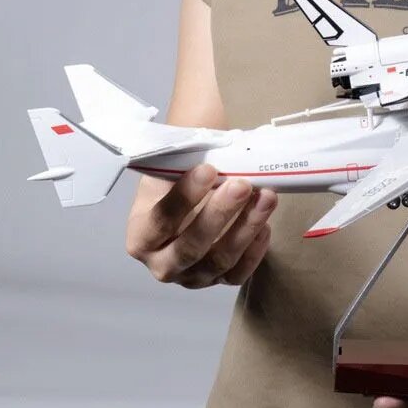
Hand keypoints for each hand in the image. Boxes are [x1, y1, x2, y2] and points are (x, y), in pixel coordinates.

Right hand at [126, 163, 276, 287]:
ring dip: (246, 228)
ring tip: (266, 197)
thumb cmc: (184, 177)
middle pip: (190, 248)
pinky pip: (239, 274)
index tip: (208, 170)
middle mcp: (162, 262)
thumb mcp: (174, 161)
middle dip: (219, 215)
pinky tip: (265, 224)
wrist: (200, 192)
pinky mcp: (220, 279)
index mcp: (141, 234)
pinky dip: (255, 251)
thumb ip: (183, 149)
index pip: (161, 220)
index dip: (184, 197)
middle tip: (241, 185)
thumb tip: (205, 128)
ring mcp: (192, 276)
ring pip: (220, 261)